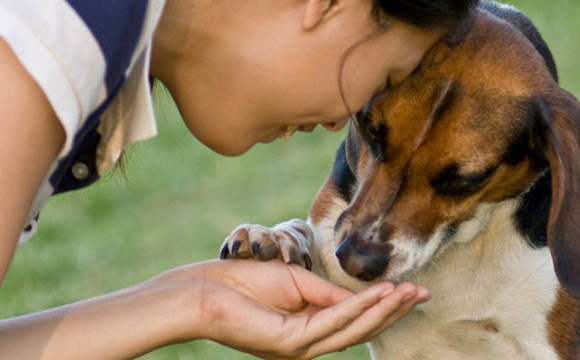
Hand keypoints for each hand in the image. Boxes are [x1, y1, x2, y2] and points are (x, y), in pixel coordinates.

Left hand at [161, 260, 428, 358]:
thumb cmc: (245, 283)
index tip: (409, 289)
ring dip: (384, 309)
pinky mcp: (291, 343)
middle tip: (424, 293)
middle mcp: (308, 345)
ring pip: (352, 328)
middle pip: (360, 328)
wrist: (206, 290)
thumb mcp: (296, 284)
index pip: (353, 321)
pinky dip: (360, 306)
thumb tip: (363, 298)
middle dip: (393, 311)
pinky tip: (382, 293)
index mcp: (308, 331)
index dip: (383, 306)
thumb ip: (328, 294)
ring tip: (411, 292)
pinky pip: (333, 321)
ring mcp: (300, 348)